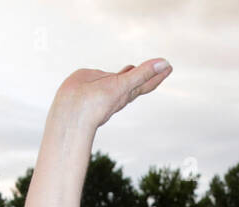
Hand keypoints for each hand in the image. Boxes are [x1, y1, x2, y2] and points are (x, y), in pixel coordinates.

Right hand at [50, 58, 171, 131]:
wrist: (70, 109)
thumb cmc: (97, 102)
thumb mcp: (124, 85)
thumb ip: (143, 74)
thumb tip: (165, 64)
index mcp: (128, 92)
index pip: (148, 82)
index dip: (158, 74)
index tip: (168, 66)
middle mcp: (118, 90)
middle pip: (137, 81)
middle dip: (147, 74)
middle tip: (157, 66)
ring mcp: (105, 87)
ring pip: (119, 79)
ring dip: (128, 73)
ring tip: (134, 67)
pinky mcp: (92, 82)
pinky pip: (104, 75)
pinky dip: (110, 73)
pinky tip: (109, 72)